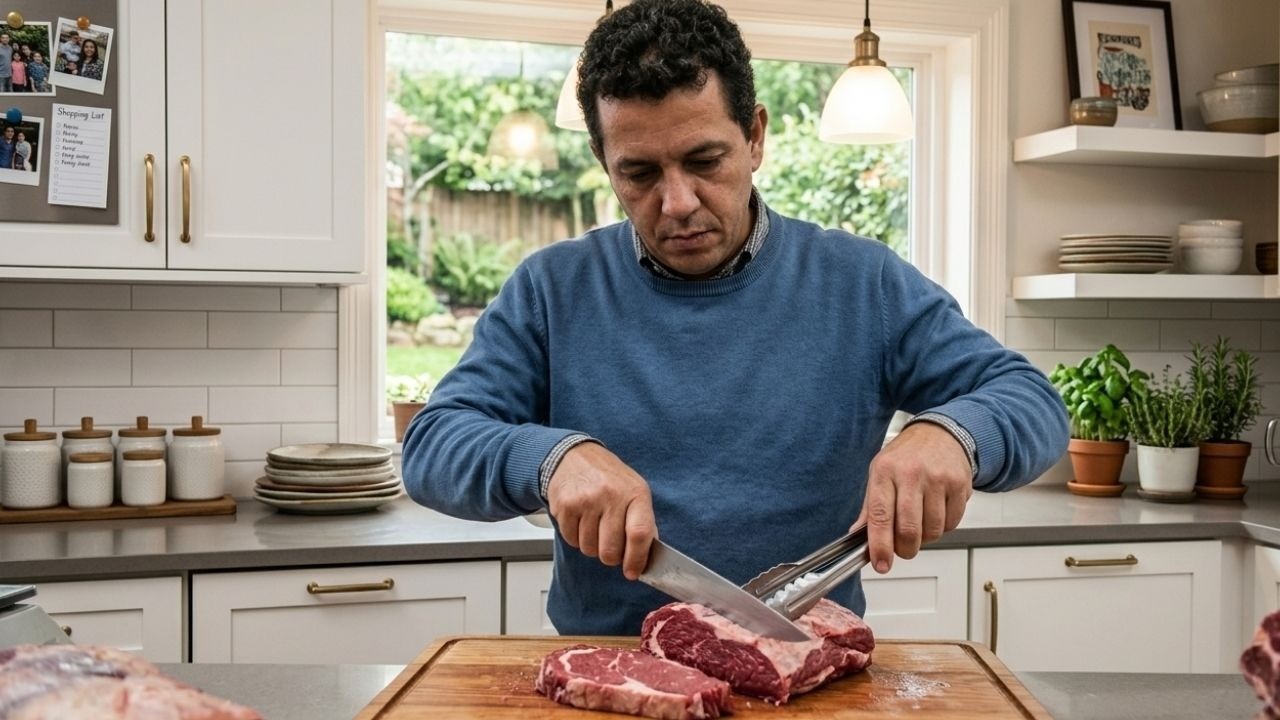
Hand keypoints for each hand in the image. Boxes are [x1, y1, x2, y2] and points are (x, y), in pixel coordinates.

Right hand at [546, 442, 656, 580]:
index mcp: (635, 493)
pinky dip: (577, 538)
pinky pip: (572, 541)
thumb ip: (643, 522)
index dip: (637, 559)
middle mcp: (611, 495)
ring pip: (590, 549)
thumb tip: (646, 556)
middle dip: (611, 557)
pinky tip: (581, 521)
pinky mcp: (565, 506)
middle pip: (611, 550)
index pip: (640, 534)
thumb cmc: (608, 478)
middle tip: (611, 546)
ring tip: (595, 526)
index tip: (633, 572)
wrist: (574, 457)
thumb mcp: (635, 491)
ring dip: (593, 546)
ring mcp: (586, 500)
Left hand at [855, 422, 972, 573]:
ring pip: (932, 530)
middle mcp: (912, 474)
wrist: (940, 434)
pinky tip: (936, 513)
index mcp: (885, 472)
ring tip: (920, 524)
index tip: (881, 564)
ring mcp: (938, 479)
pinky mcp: (960, 485)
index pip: (880, 516)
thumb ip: (870, 508)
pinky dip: (942, 528)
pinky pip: (951, 524)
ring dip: (925, 538)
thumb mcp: (880, 473)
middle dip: (905, 549)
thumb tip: (858, 536)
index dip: (880, 546)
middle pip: (909, 529)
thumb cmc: (907, 456)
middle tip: (903, 549)